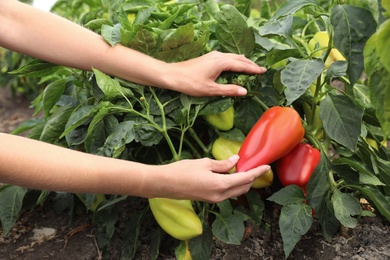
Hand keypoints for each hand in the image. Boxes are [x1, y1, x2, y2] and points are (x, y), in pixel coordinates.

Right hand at [152, 155, 270, 202]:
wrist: (164, 184)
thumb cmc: (182, 171)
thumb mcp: (204, 163)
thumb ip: (222, 164)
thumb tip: (235, 160)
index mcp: (220, 185)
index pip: (245, 178)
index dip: (257, 172)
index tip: (267, 166)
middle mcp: (220, 195)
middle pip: (243, 188)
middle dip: (252, 178)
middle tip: (256, 166)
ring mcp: (214, 199)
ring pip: (236, 192)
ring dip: (242, 182)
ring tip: (244, 168)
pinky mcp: (209, 199)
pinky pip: (227, 193)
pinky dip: (233, 185)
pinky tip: (230, 175)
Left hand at [165, 51, 266, 96]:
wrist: (172, 75)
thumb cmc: (190, 83)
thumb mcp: (210, 90)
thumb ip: (228, 90)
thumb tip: (244, 91)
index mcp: (221, 62)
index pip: (241, 65)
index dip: (253, 69)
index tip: (263, 71)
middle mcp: (219, 56)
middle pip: (239, 58)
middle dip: (250, 64)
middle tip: (261, 69)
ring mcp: (213, 55)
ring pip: (233, 56)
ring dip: (243, 61)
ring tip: (251, 66)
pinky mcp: (209, 58)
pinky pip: (227, 57)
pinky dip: (235, 60)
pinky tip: (235, 62)